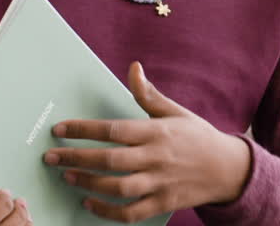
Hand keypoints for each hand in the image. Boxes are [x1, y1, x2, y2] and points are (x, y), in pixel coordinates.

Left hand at [42, 61, 251, 222]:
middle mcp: (157, 157)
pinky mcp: (163, 204)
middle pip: (110, 160)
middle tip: (51, 157)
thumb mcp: (175, 111)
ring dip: (88, 184)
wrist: (229, 169)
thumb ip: (148, 94)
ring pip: (118, 187)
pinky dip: (108, 212)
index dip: (84, 130)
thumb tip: (133, 68)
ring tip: (67, 177)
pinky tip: (89, 204)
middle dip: (77, 158)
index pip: (114, 130)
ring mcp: (160, 183)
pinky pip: (131, 212)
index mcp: (157, 131)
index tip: (59, 129)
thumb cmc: (197, 137)